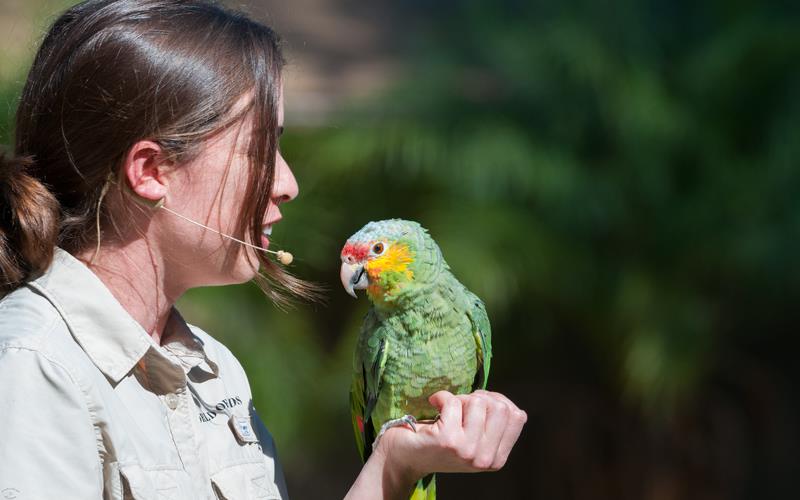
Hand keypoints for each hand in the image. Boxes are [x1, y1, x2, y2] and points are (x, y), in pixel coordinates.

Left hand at [373, 390, 527, 484]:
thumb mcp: (474, 438)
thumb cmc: (438, 440)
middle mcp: (485, 459)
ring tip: (447, 410)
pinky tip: (433, 405)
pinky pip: (453, 401)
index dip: (497, 401)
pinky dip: (441, 397)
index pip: (517, 416)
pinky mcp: (448, 440)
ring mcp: (467, 450)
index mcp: (496, 459)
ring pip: (478, 402)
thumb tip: (504, 402)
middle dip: (479, 398)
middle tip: (460, 406)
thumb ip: (493, 425)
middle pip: (500, 407)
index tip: (477, 405)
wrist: (403, 457)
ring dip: (460, 398)